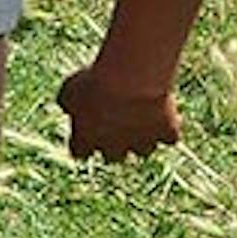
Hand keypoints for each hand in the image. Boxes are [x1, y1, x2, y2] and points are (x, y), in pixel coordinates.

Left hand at [56, 60, 181, 161]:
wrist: (129, 81)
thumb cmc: (94, 81)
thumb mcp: (68, 88)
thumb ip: (66, 102)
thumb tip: (67, 106)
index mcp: (87, 139)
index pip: (80, 152)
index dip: (83, 141)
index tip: (86, 128)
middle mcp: (114, 148)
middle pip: (114, 157)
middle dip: (114, 143)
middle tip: (117, 121)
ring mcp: (143, 143)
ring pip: (143, 150)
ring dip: (142, 136)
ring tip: (141, 113)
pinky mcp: (167, 134)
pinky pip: (169, 137)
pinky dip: (168, 126)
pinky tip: (163, 111)